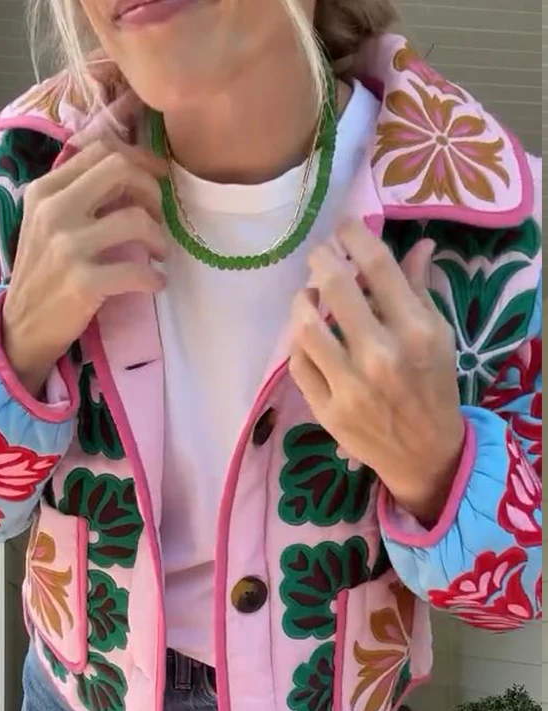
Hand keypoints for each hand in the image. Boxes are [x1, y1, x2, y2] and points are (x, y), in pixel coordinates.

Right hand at [2, 139, 167, 396]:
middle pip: (120, 171)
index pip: (100, 150)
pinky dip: (154, 277)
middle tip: (159, 216)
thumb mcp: (45, 223)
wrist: (20, 328)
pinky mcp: (83, 283)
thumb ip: (76, 194)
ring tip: (159, 253)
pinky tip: (155, 283)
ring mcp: (67, 247)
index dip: (139, 159)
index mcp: (45, 191)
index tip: (156, 178)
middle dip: (152, 190)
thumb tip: (129, 172)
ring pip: (136, 220)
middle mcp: (53, 211)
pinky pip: (136, 271)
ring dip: (159, 238)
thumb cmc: (41, 273)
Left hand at [288, 221, 464, 524]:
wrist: (425, 454)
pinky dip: (299, 342)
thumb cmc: (434, 388)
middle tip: (320, 256)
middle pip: (335, 287)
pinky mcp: (327, 409)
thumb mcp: (439, 338)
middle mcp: (381, 356)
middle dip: (321, 260)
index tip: (344, 228)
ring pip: (305, 326)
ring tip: (308, 295)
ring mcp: (350, 385)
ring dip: (302, 300)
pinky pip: (298, 362)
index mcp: (416, 332)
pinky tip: (307, 334)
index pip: (377, 267)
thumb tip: (418, 245)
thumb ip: (420, 292)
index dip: (354, 237)